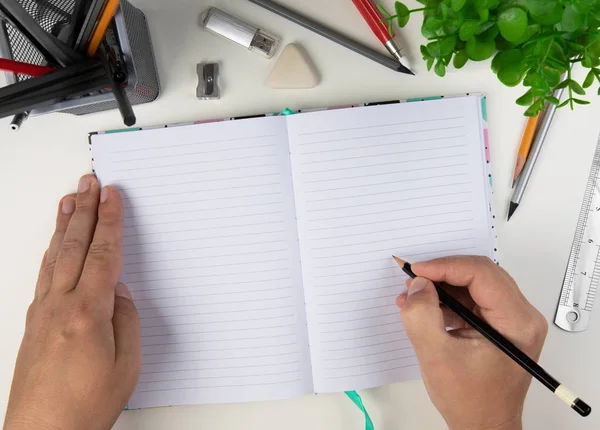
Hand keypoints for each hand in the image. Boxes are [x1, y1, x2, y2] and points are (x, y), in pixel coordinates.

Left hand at [4, 175, 140, 429]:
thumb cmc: (85, 405)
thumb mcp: (126, 364)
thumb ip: (126, 320)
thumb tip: (119, 292)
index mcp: (87, 312)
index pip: (102, 254)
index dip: (109, 221)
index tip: (111, 195)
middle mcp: (58, 306)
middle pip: (73, 245)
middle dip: (83, 209)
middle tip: (87, 182)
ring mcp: (41, 312)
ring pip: (53, 256)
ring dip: (63, 224)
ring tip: (68, 199)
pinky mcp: (32, 323)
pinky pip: (43, 273)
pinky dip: (51, 250)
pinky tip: (54, 244)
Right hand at [396, 256, 547, 429]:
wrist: (483, 426)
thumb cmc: (471, 402)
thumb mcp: (437, 357)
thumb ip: (422, 316)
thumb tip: (419, 285)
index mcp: (517, 322)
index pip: (482, 274)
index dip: (445, 266)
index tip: (417, 271)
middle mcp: (521, 316)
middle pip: (479, 274)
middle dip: (441, 274)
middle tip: (413, 279)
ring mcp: (510, 320)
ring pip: (473, 284)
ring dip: (441, 287)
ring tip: (413, 298)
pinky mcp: (497, 324)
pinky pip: (471, 298)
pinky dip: (445, 299)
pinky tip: (424, 309)